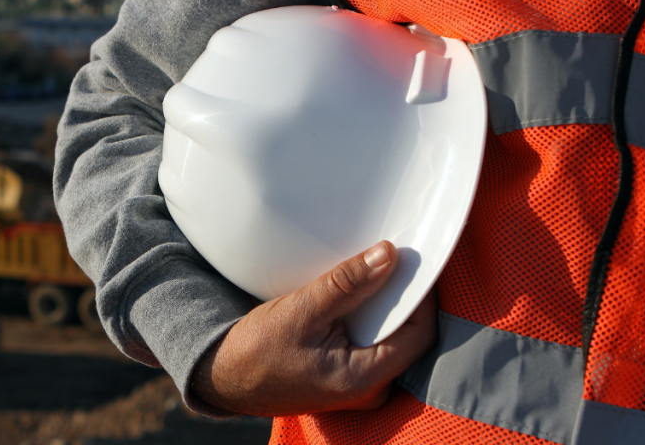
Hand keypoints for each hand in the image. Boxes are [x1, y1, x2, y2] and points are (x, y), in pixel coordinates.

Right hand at [191, 241, 436, 416]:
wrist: (225, 377)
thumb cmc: (256, 351)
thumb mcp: (302, 310)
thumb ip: (348, 284)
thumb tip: (387, 256)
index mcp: (363, 379)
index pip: (418, 333)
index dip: (420, 295)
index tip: (410, 261)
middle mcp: (369, 388)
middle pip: (407, 335)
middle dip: (399, 298)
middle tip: (387, 262)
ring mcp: (358, 385)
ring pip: (389, 337)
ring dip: (381, 306)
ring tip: (365, 277)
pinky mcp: (347, 376)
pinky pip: (372, 342)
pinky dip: (365, 318)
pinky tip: (350, 298)